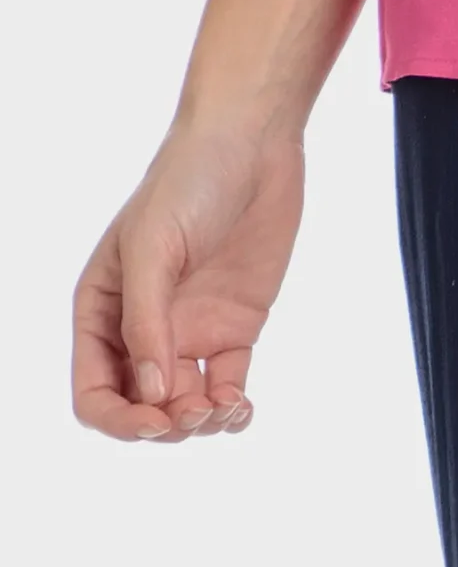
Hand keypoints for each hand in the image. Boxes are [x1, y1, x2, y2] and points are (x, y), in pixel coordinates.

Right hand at [71, 120, 304, 441]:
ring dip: (200, 424)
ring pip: (184, 405)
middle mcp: (143, 326)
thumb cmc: (189, 180)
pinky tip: (243, 406)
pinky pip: (226, 386)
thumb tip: (152, 395)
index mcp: (103, 310)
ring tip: (227, 410)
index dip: (119, 420)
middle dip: (164, 427)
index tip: (156, 421)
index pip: (95, 391)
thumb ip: (147, 322)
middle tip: (198, 412)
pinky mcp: (235, 324)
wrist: (252, 139)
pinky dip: (232, 409)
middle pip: (140, 407)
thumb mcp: (153, 245)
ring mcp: (190, 327)